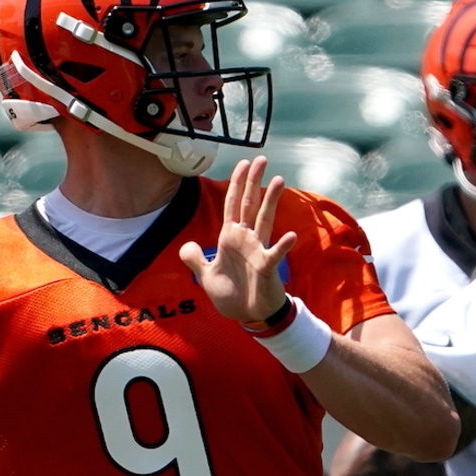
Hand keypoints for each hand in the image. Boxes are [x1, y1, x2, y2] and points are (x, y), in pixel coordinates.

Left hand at [179, 156, 296, 322]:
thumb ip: (194, 259)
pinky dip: (282, 245)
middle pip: (249, 204)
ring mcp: (259, 251)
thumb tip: (186, 245)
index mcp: (230, 238)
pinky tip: (289, 236)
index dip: (236, 184)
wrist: (249, 316)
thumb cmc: (232, 296)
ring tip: (279, 179)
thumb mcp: (205, 277)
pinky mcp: (268, 267)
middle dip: (253, 182)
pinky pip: (275, 254)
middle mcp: (246, 239)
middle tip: (261, 159)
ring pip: (265, 220)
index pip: (232, 205)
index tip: (243, 163)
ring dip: (271, 201)